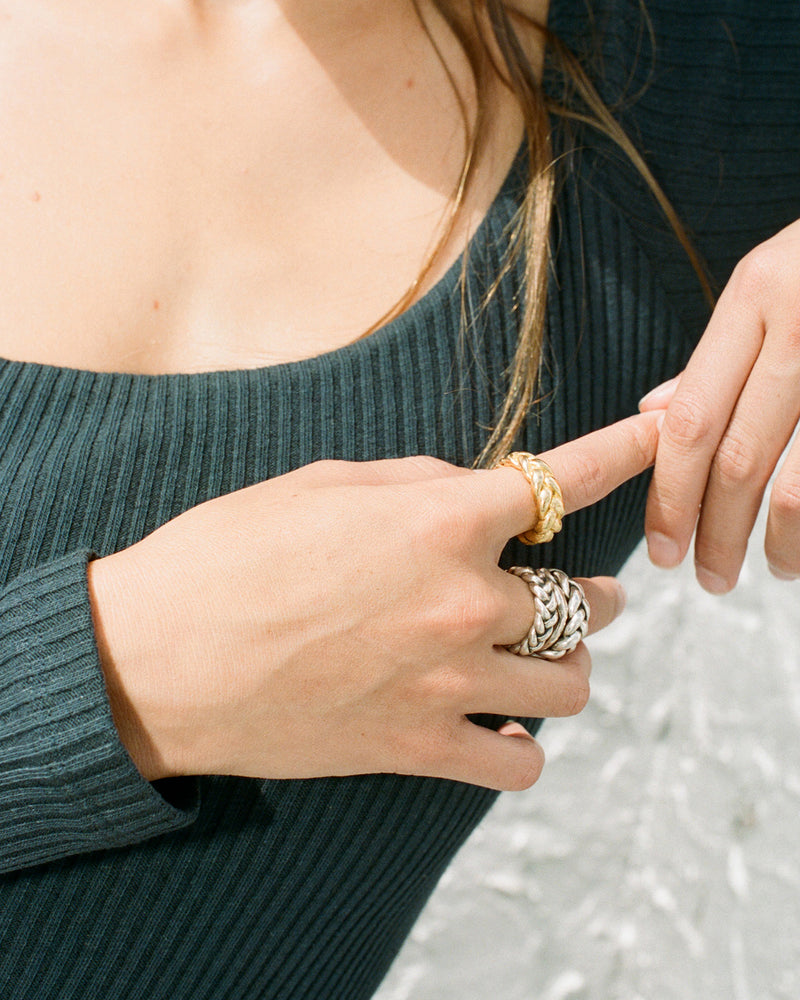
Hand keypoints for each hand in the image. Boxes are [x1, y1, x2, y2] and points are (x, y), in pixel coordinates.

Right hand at [88, 410, 661, 790]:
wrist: (152, 658)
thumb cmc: (225, 555)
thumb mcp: (323, 484)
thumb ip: (419, 483)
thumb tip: (475, 494)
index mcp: (440, 520)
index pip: (565, 478)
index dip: (623, 450)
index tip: (657, 434)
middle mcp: (464, 601)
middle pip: (582, 598)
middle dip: (579, 588)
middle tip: (554, 587)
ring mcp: (449, 682)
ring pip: (571, 683)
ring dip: (562, 663)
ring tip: (532, 658)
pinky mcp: (417, 746)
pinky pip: (521, 762)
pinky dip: (522, 742)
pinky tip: (498, 721)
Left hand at [640, 218, 799, 591]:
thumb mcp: (773, 282)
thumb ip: (718, 355)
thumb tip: (654, 415)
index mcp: (756, 296)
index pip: (691, 419)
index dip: (669, 495)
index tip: (660, 547)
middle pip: (737, 459)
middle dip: (715, 533)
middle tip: (706, 578)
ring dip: (782, 542)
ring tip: (773, 570)